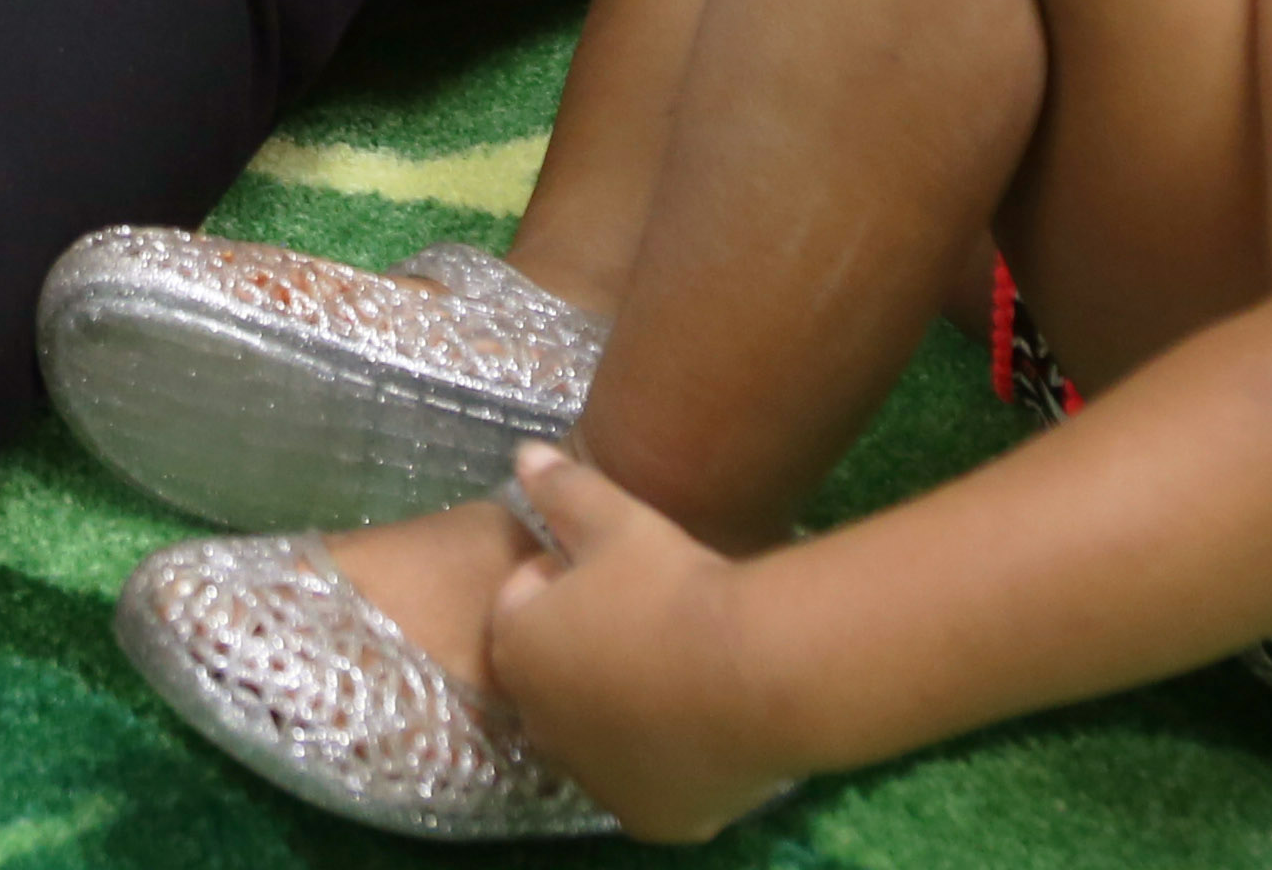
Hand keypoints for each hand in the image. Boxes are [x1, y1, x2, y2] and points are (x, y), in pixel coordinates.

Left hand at [483, 447, 807, 845]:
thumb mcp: (615, 519)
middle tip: (652, 618)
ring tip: (683, 665)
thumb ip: (562, 488)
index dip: (567, 579)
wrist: (753, 673)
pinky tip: (701, 720)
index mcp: (518, 652)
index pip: (525, 606)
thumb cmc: (670, 588)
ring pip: (600, 734)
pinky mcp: (650, 817)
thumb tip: (523, 454)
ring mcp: (596, 779)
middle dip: (587, 649)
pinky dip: (665, 757)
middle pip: (556, 677)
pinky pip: (649, 781)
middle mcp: (542, 727)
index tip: (617, 569)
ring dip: (622, 705)